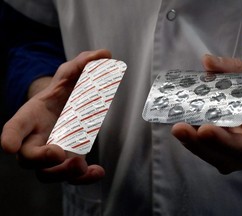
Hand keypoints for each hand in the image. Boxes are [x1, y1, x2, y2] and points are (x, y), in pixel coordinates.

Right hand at [1, 49, 110, 183]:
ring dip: (62, 173)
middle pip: (27, 157)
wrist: (66, 107)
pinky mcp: (67, 162)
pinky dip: (83, 178)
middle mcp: (36, 138)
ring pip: (47, 174)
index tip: (8, 145)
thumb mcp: (71, 75)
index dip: (10, 136)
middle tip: (58, 153)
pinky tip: (98, 171)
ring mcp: (51, 154)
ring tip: (81, 164)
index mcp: (32, 116)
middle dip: (40, 159)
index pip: (15, 127)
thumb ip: (84, 64)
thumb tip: (104, 54)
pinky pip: (70, 177)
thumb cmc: (63, 93)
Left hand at [172, 55, 241, 173]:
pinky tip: (190, 124)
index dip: (225, 142)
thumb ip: (241, 70)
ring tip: (179, 126)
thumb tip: (207, 61)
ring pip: (219, 157)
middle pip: (228, 158)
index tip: (203, 129)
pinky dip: (202, 139)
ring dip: (197, 143)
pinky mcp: (238, 148)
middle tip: (178, 128)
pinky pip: (218, 148)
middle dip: (200, 145)